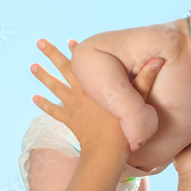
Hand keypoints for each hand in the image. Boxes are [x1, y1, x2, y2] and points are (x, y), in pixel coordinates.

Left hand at [30, 39, 162, 153]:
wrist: (107, 150)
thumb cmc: (123, 126)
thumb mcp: (138, 100)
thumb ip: (146, 79)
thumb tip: (158, 60)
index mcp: (94, 84)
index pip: (84, 63)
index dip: (77, 51)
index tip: (70, 41)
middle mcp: (80, 92)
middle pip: (63, 69)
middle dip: (51, 54)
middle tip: (40, 42)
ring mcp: (72, 106)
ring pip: (53, 87)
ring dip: (42, 76)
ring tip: (32, 66)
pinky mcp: (68, 120)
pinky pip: (52, 111)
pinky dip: (43, 104)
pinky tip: (34, 98)